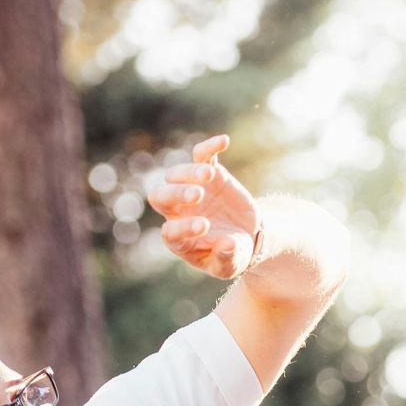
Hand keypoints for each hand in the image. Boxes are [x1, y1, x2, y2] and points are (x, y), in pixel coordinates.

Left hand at [148, 135, 260, 278]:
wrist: (245, 235)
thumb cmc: (231, 254)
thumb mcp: (230, 265)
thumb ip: (226, 259)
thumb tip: (226, 244)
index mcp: (178, 237)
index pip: (171, 230)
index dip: (184, 227)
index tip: (205, 225)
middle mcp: (177, 211)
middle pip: (161, 196)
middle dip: (176, 193)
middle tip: (197, 195)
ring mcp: (190, 189)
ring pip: (177, 175)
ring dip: (189, 172)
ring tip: (208, 175)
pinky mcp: (208, 175)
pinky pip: (202, 156)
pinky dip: (209, 147)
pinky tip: (223, 141)